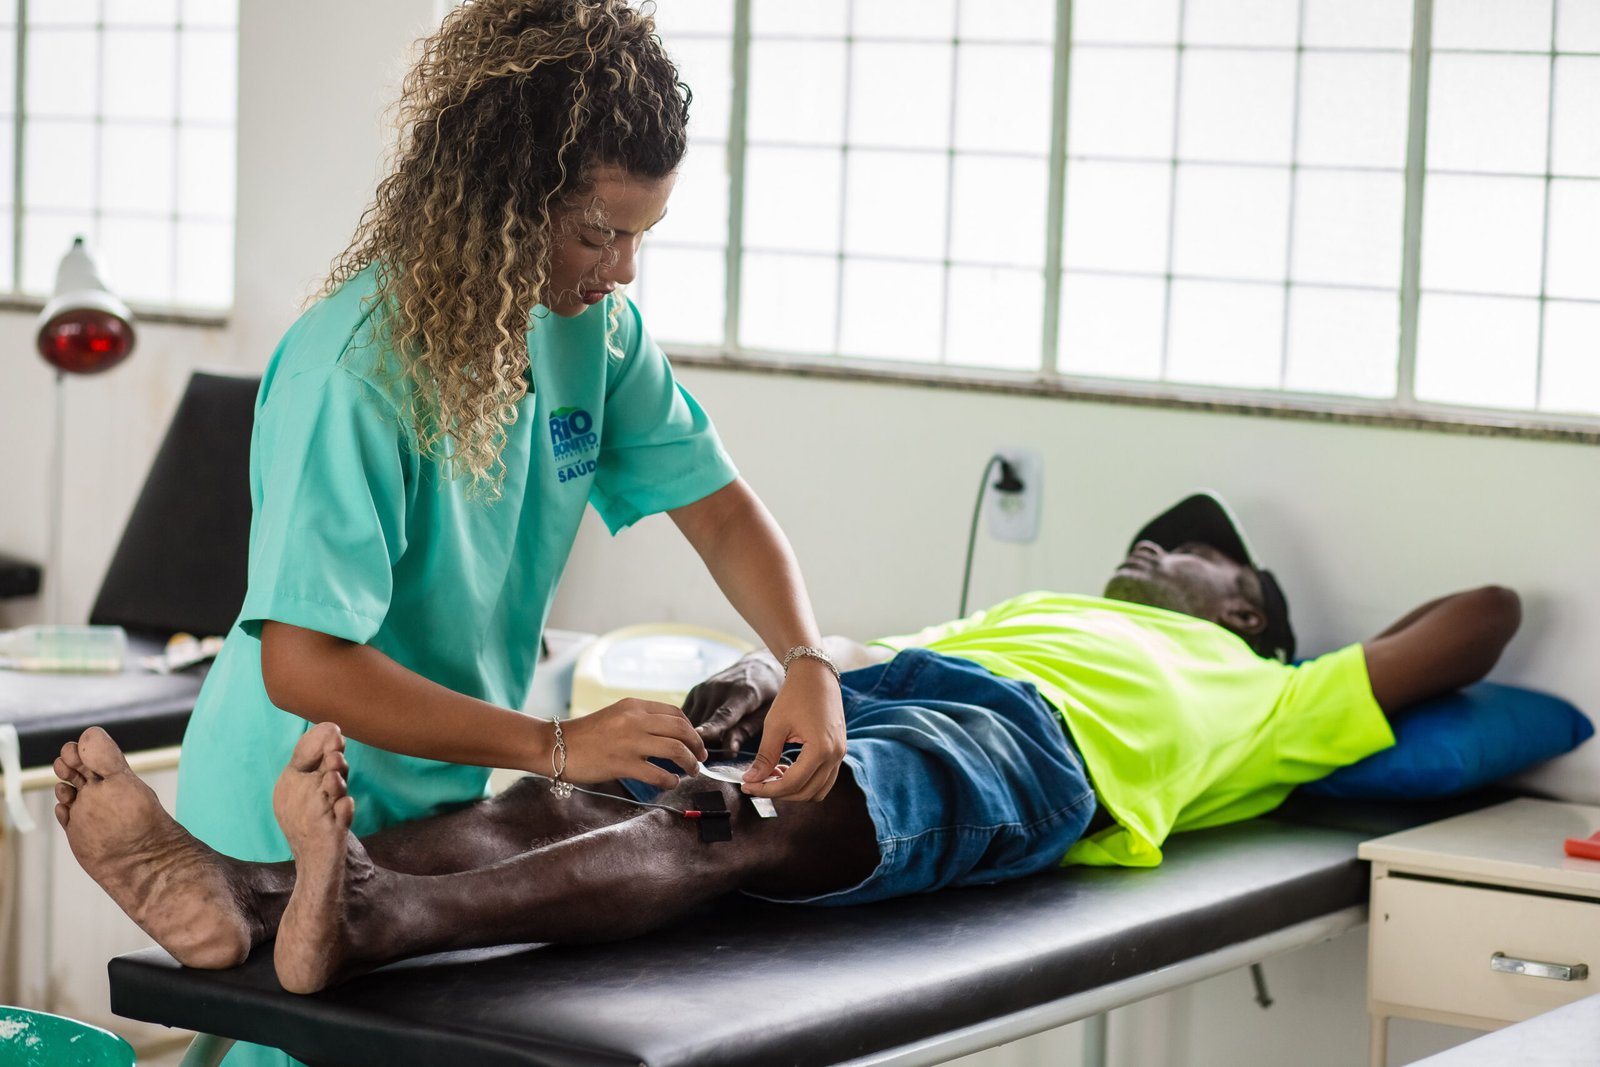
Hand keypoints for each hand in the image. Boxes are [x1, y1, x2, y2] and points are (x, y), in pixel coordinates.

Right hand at [556, 699, 708, 790]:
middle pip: (681, 729)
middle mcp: (635, 720)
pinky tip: (671, 783)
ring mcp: (629, 742)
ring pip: (675, 750)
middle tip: (701, 757)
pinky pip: (658, 774)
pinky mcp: (622, 763)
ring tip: (692, 771)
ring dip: (690, 763)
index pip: (675, 712)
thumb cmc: (585, 734)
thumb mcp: (615, 716)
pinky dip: (670, 780)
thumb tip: (668, 735)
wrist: (555, 745)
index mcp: (634, 706)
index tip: (695, 741)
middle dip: (697, 745)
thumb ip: (640, 721)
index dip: (691, 728)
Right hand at [683, 651, 782, 754]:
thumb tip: (728, 750)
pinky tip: (707, 734)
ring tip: (717, 745)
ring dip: (699, 739)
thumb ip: (746, 731)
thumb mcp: (767, 714)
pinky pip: (687, 716)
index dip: (712, 728)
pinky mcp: (695, 691)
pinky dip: (692, 728)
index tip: (699, 738)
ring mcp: (704, 688)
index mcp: (743, 692)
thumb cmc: (768, 695)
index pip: (724, 714)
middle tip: (723, 757)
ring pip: (692, 722)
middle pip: (705, 724)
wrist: (758, 667)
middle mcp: (719, 687)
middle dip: (709, 746)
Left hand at [740, 659, 844, 800]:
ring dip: (794, 790)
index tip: (747, 786)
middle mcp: (835, 755)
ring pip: (817, 791)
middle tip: (756, 782)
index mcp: (820, 749)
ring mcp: (840, 754)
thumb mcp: (775, 726)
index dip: (766, 790)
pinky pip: (824, 779)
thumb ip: (765, 757)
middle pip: (805, 792)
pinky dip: (805, 781)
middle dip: (778, 792)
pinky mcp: (838, 751)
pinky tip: (787, 769)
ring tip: (772, 775)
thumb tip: (751, 780)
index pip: (791, 784)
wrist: (815, 674)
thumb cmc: (795, 695)